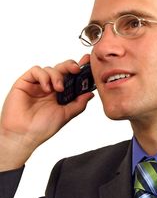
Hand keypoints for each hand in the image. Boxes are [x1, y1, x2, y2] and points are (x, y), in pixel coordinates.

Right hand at [0, 54, 93, 169]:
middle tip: (77, 69)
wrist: (24, 135)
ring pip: (50, 68)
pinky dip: (44, 76)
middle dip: (71, 66)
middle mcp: (49, 87)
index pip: (71, 78)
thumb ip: (78, 104)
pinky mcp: (25, 82)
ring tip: (59, 89)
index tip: (87, 63)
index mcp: (60, 94)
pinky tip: (47, 88)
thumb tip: (90, 94)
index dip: (79, 69)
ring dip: (57, 76)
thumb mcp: (66, 115)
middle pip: (62, 69)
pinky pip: (36, 70)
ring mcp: (38, 84)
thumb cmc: (42, 128)